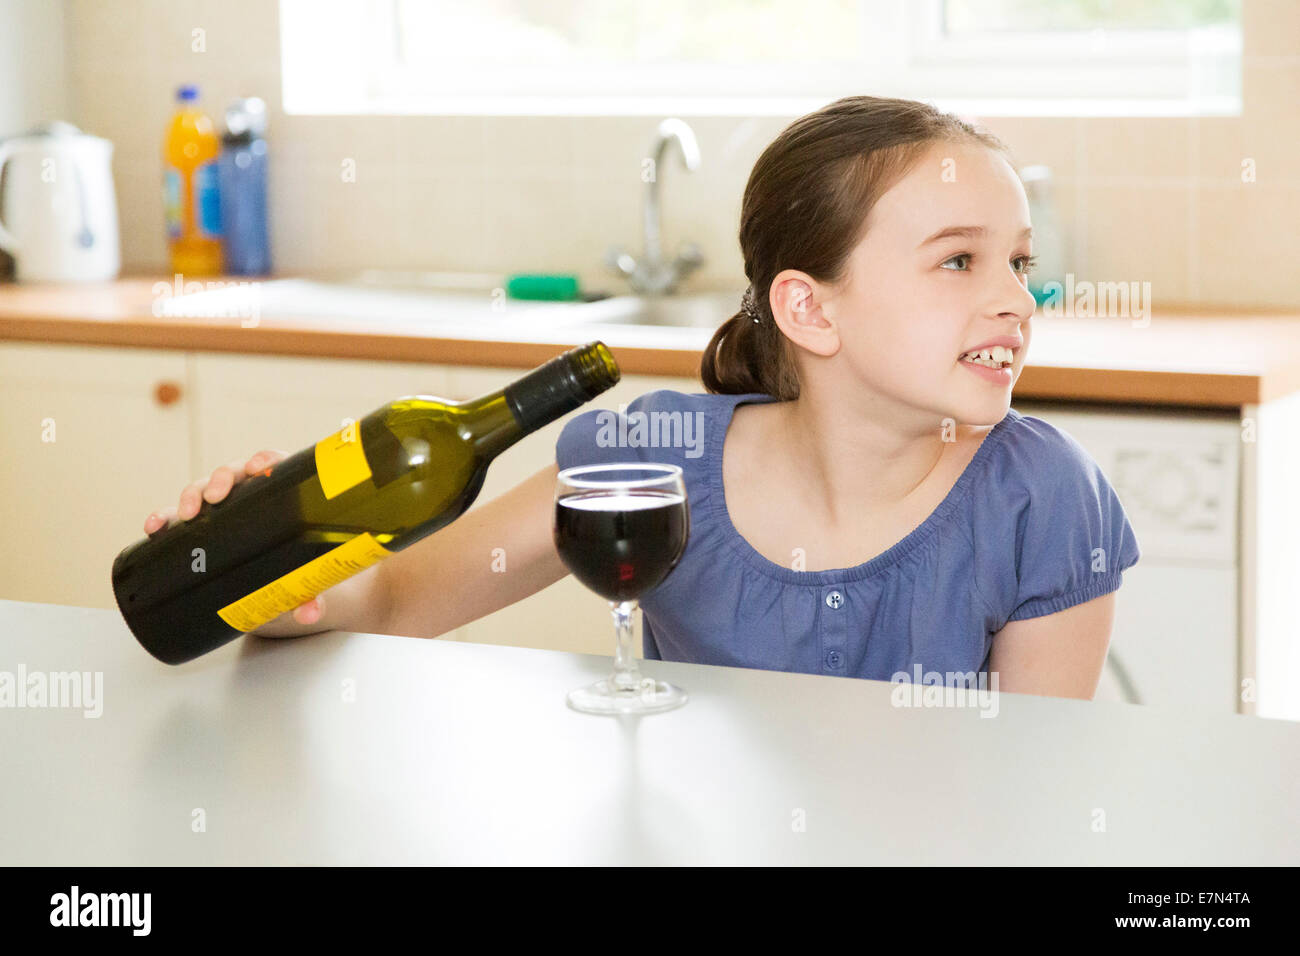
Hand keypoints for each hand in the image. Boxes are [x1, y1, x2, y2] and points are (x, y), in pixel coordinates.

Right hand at [142, 449, 324, 630]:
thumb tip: (308, 612)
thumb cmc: (298, 570)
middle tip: (215, 497)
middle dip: (220, 480)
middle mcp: (251, 494)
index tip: (258, 468)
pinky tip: (154, 527)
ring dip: (191, 496)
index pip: (275, 465)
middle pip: (234, 474)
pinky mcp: (202, 527)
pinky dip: (165, 518)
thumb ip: (310, 594)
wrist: (281, 587)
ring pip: (203, 490)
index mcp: (282, 493)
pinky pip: (180, 517)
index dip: (265, 460)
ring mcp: (224, 508)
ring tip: (186, 516)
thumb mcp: (305, 580)